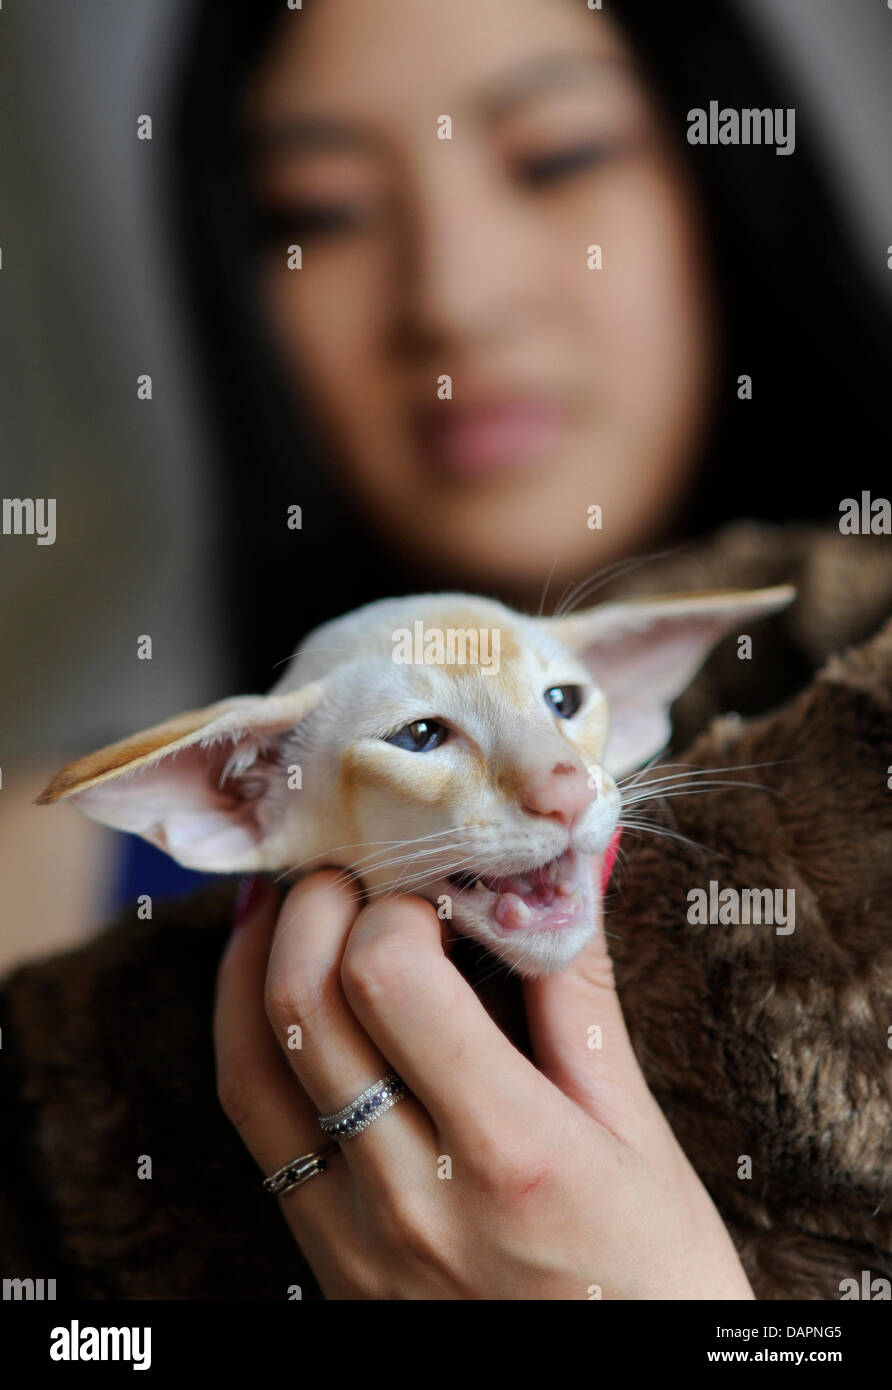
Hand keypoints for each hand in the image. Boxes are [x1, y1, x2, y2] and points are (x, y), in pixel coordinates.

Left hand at [213, 870, 753, 1298]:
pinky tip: (280, 994)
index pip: (389, 978)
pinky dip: (252, 1040)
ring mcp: (354, 1239)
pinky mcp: (327, 1263)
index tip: (433, 882)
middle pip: (304, 1005)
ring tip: (288, 900)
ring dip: (256, 961)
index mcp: (510, 1155)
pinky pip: (256, 1131)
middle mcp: (413, 1198)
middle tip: (352, 864)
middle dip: (314, 904)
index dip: (397, 902)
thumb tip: (558, 876)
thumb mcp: (639, 1137)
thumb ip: (580, 997)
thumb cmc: (657, 1281)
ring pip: (252, 1066)